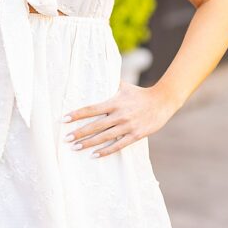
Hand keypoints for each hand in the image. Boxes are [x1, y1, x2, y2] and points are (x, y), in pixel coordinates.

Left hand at [63, 81, 180, 158]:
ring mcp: (128, 126)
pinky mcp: (135, 135)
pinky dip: (105, 151)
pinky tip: (94, 155)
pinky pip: (118, 145)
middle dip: (79, 133)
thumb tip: (98, 72)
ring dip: (88, 143)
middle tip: (65, 139)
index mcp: (115, 102)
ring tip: (75, 147)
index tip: (64, 119)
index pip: (92, 109)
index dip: (77, 114)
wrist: (163, 101)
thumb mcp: (125, 86)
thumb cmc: (141, 94)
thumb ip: (111, 83)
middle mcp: (120, 114)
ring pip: (104, 137)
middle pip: (95, 125)